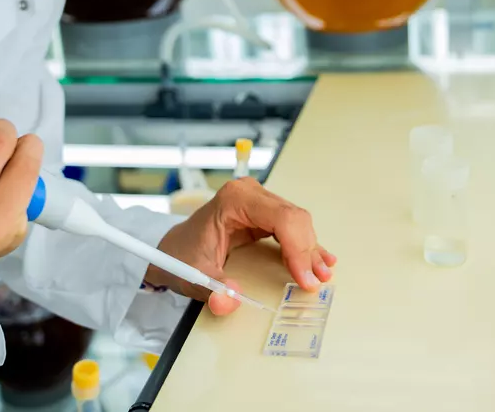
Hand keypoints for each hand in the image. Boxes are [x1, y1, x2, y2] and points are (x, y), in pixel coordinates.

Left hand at [145, 177, 335, 315]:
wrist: (173, 246)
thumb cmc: (181, 254)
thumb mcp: (194, 275)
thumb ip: (213, 289)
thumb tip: (229, 301)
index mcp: (234, 200)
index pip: (280, 217)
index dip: (298, 248)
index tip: (304, 278)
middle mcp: (248, 193)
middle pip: (293, 218)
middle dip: (307, 251)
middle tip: (315, 281)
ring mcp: (256, 200)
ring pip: (297, 221)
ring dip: (309, 249)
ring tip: (321, 274)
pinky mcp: (261, 212)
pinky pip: (290, 225)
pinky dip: (304, 243)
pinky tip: (320, 259)